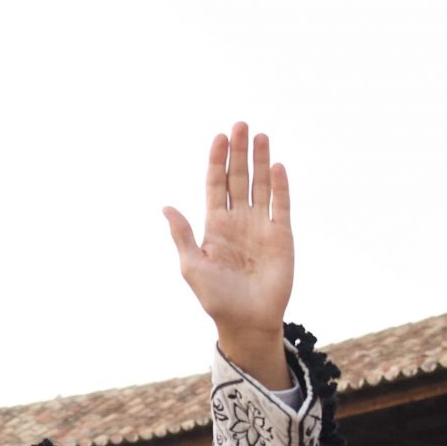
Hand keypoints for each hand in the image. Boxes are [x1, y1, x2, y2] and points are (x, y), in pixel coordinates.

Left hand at [162, 122, 292, 382]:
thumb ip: (182, 236)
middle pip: (239, 178)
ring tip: (260, 135)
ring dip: (260, 161)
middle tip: (241, 124)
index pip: (216, 184)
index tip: (220, 137)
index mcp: (214, 225)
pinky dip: (280, 186)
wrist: (247, 321)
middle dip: (239, 152)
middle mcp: (238, 220)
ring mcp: (261, 225)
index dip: (217, 161)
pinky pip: (281, 205)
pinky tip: (277, 167)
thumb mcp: (192, 266)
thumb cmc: (216, 298)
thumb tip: (165, 207)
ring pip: (261, 185)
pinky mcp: (281, 235)